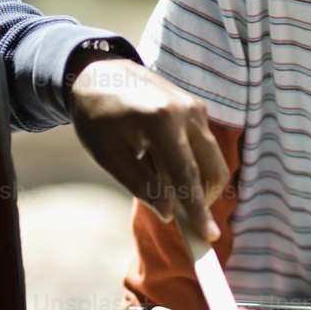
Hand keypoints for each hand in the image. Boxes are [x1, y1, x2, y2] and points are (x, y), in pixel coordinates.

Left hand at [67, 58, 228, 240]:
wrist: (100, 72)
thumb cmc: (98, 117)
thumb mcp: (109, 156)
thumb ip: (141, 185)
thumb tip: (168, 213)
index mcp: (160, 121)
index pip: (186, 175)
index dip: (198, 210)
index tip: (208, 237)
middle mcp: (186, 111)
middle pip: (212, 169)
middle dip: (204, 200)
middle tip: (186, 222)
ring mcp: (196, 107)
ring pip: (212, 159)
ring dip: (196, 181)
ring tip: (159, 180)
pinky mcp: (197, 107)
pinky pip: (204, 146)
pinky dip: (192, 164)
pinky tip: (161, 162)